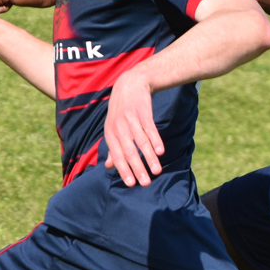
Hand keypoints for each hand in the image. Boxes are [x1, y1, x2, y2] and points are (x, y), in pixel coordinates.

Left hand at [103, 69, 163, 187]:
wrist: (130, 84)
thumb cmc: (121, 111)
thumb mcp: (112, 128)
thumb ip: (112, 148)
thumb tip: (108, 167)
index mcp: (110, 133)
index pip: (117, 155)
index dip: (123, 170)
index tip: (131, 184)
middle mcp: (119, 127)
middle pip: (129, 152)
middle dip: (137, 169)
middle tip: (146, 183)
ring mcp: (131, 119)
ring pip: (141, 142)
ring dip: (149, 158)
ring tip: (157, 171)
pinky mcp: (143, 112)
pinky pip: (150, 129)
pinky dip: (155, 140)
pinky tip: (161, 152)